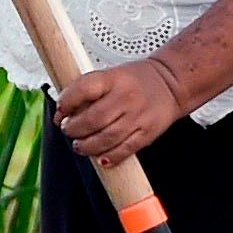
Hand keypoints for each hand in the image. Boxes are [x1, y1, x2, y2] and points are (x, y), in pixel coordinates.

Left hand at [52, 56, 186, 163]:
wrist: (171, 83)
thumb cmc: (135, 81)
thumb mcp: (109, 75)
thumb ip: (85, 91)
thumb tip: (62, 114)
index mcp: (114, 79)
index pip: (82, 90)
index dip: (65, 103)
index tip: (61, 112)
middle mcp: (126, 97)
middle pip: (92, 120)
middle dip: (73, 130)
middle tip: (70, 130)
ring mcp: (138, 116)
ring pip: (106, 138)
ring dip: (87, 146)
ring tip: (81, 145)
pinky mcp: (148, 132)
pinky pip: (125, 149)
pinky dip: (110, 156)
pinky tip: (102, 157)